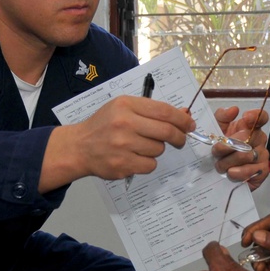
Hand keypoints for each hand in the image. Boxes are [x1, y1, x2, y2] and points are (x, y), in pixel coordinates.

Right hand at [69, 95, 194, 180]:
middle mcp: (124, 124)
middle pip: (166, 131)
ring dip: (156, 149)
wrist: (79, 147)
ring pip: (158, 149)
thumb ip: (151, 110)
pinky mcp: (122, 165)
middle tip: (180, 140)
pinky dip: (147, 162)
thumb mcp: (123, 108)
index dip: (182, 119)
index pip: (164, 111)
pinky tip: (135, 157)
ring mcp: (122, 146)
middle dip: (179, 137)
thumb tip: (183, 115)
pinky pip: (150, 165)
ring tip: (141, 146)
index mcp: (126, 105)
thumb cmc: (105, 125)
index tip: (190, 124)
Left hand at [212, 106, 269, 188]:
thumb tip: (234, 109)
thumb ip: (222, 116)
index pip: (262, 117)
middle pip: (249, 138)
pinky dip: (240, 173)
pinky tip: (231, 173)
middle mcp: (260, 139)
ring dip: (229, 161)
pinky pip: (255, 171)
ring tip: (219, 165)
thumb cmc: (219, 146)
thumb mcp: (216, 128)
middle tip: (215, 152)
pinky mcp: (262, 172)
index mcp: (250, 127)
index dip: (256, 116)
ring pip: (248, 156)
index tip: (244, 117)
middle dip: (228, 146)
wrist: (217, 169)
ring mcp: (263, 156)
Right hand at [241, 214, 269, 270]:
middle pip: (265, 233)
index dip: (258, 227)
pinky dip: (262, 269)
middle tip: (246, 250)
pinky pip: (265, 264)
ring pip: (263, 250)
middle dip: (254, 242)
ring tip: (260, 269)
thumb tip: (255, 235)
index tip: (247, 237)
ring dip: (258, 259)